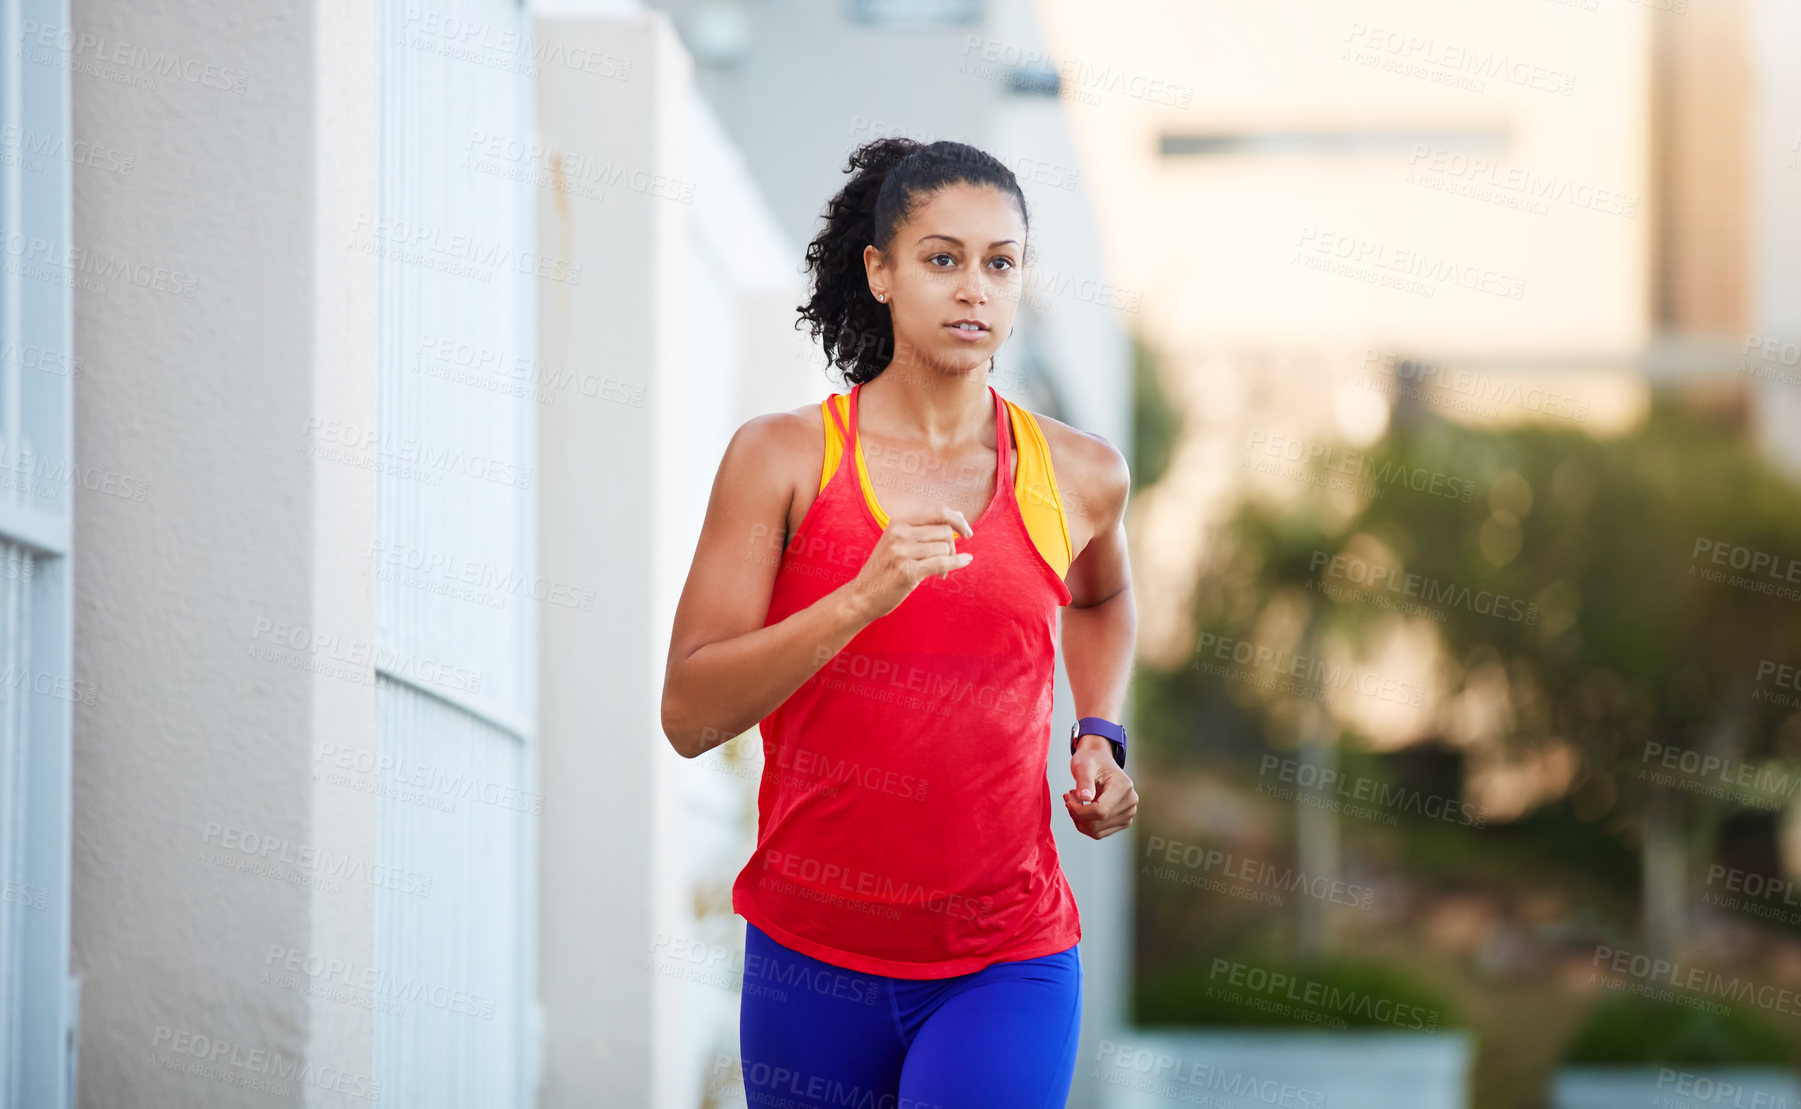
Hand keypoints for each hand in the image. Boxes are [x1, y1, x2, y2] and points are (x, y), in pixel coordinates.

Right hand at [843, 504, 974, 621]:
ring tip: (940, 571)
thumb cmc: (885, 569)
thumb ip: (923, 529)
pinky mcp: (908, 572)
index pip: (937, 511)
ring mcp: (902, 552)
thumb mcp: (897, 541)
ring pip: (945, 547)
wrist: (862, 596)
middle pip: (944, 530)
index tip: (966, 531)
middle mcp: (900, 534)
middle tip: (948, 559)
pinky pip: (942, 562)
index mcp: (898, 522)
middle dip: (953, 545)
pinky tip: (966, 561)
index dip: (957, 519)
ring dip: (949, 559)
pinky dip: (957, 562)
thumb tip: (957, 515)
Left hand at [1063, 741, 1136, 839]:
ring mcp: (1128, 814)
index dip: (1079, 810)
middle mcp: (1130, 802)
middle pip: (1098, 823)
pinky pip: (1099, 833)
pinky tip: (1080, 809)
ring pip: (1097, 831)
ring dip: (1080, 820)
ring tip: (1074, 802)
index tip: (1067, 798)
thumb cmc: (1091, 761)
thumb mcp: (1083, 765)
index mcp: (1124, 786)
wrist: (1099, 761)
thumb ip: (1084, 781)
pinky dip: (1085, 824)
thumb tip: (1085, 798)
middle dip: (1077, 814)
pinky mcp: (1122, 822)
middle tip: (1068, 797)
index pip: (1100, 811)